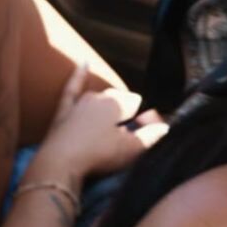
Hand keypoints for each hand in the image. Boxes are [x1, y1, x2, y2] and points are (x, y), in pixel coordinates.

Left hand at [29, 61, 168, 186]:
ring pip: (98, 95)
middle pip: (117, 98)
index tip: (143, 128)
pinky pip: (72, 87)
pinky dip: (78, 75)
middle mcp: (99, 98)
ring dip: (108, 100)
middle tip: (129, 125)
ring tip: (113, 115)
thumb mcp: (130, 149)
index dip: (141, 115)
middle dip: (125, 108)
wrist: (60, 162)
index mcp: (116, 104)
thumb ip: (150, 136)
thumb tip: (167, 128)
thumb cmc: (99, 154)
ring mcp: (79, 102)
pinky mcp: (63, 111)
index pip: (134, 102)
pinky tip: (84, 63)